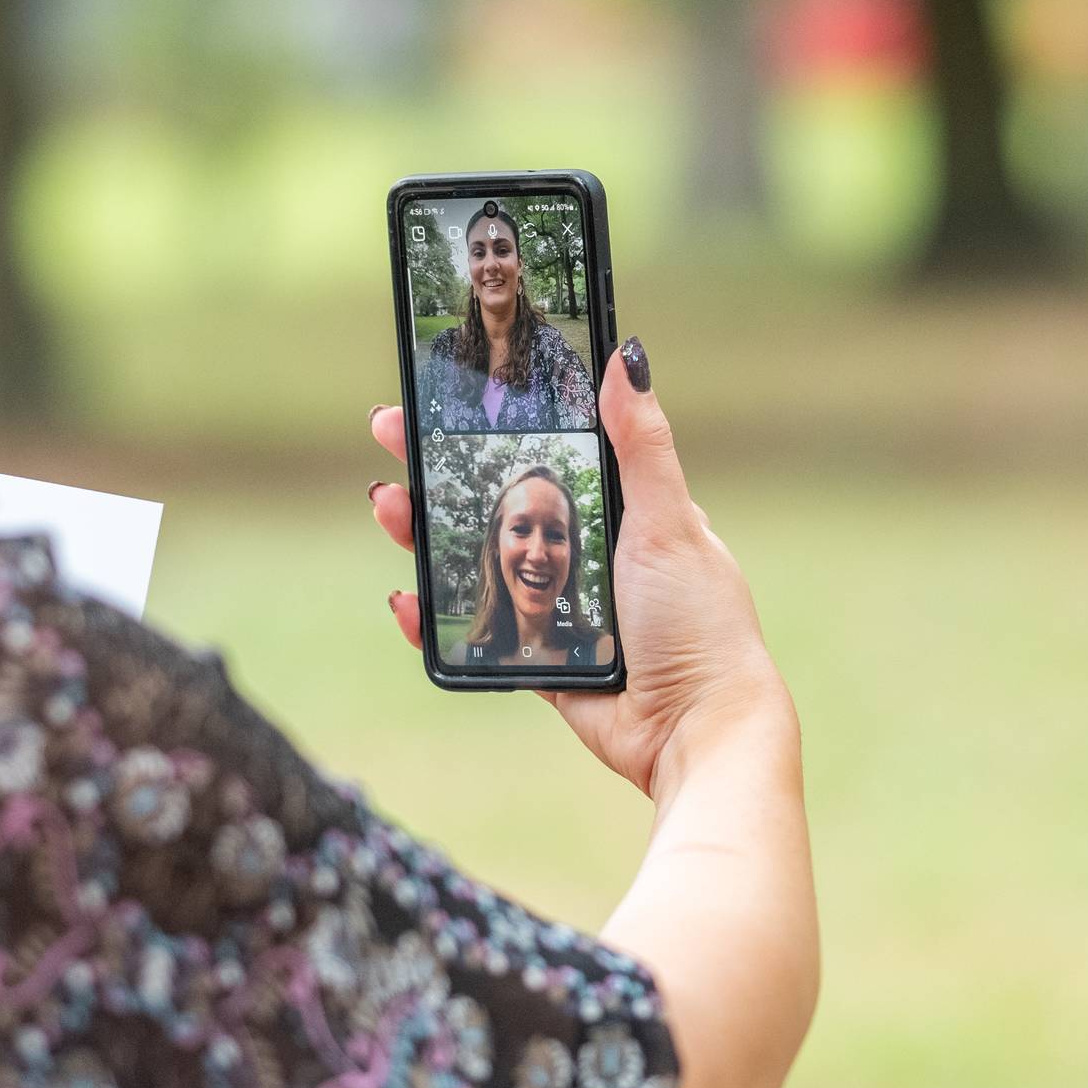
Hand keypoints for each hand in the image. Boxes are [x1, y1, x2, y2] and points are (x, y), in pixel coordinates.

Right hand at [368, 340, 789, 796]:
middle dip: (440, 473)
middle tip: (389, 437)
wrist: (696, 731)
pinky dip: (439, 621)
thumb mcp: (668, 522)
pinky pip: (483, 635)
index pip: (546, 455)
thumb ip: (641, 446)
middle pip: (497, 507)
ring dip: (426, 536)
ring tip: (388, 507)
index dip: (494, 428)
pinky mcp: (547, 663)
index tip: (444, 397)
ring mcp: (565, 610)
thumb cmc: (699, 623)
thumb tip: (625, 356)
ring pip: (480, 566)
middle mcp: (590, 556)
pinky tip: (407, 600)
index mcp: (623, 513)